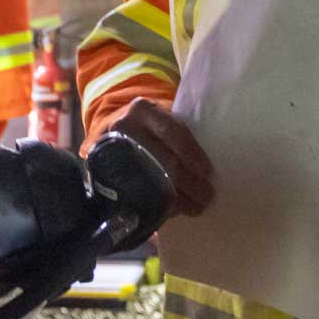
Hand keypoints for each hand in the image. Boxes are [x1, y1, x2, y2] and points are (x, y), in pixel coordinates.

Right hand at [109, 98, 216, 218]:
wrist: (117, 135)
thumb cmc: (151, 129)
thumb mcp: (162, 119)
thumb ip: (179, 134)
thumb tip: (209, 167)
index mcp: (143, 110)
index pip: (172, 131)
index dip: (192, 153)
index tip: (207, 171)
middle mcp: (125, 128)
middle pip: (164, 160)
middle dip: (190, 181)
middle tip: (208, 195)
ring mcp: (115, 152)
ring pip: (154, 180)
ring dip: (181, 196)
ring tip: (198, 205)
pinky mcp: (109, 173)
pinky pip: (141, 193)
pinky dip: (164, 203)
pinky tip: (178, 209)